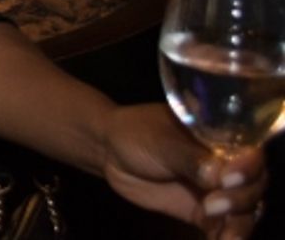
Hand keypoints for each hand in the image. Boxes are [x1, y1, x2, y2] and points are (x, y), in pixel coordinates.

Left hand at [102, 104, 265, 239]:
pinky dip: (225, 238)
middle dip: (239, 199)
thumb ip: (188, 157)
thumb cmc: (138, 134)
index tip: (228, 178)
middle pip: (252, 187)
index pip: (250, 155)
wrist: (112, 152)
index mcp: (223, 139)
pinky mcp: (205, 214)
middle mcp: (228, 166)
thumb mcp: (161, 142)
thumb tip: (217, 175)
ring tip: (224, 237)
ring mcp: (218, 191)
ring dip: (238, 226)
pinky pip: (223, 229)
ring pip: (243, 212)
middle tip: (212, 205)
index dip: (246, 168)